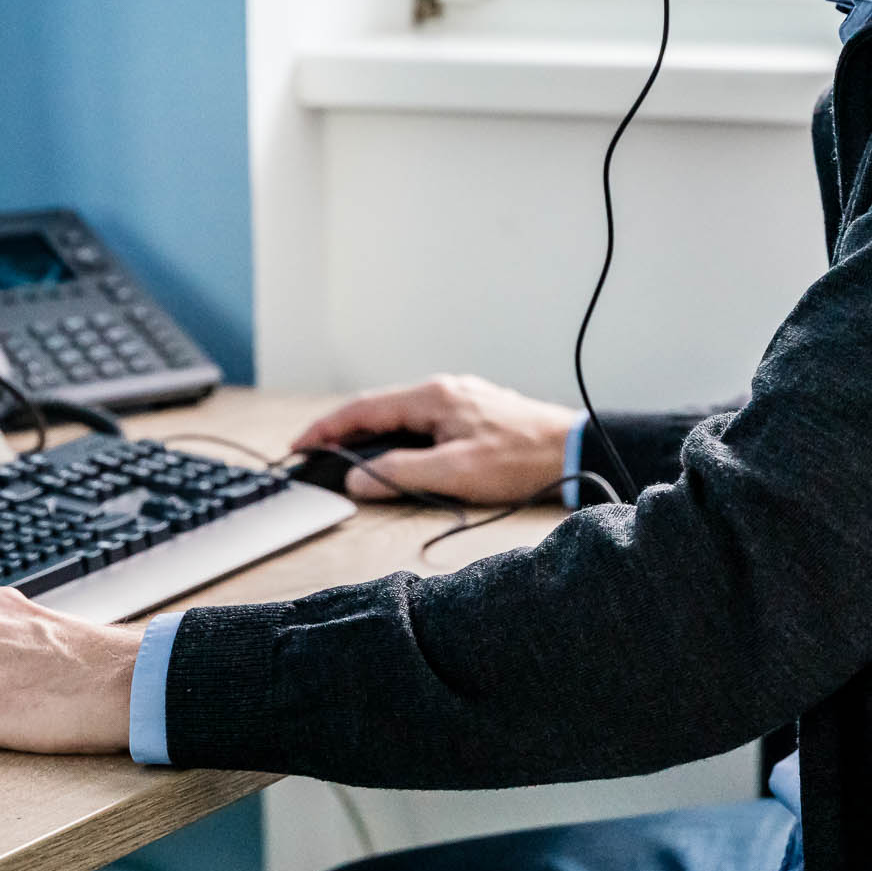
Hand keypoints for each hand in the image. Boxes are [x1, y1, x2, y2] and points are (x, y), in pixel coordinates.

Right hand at [291, 374, 579, 504]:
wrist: (572, 449)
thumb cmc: (519, 460)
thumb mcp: (454, 473)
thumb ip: (400, 474)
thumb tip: (356, 479)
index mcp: (433, 397)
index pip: (364, 409)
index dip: (326, 428)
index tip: (299, 446)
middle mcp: (443, 391)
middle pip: (378, 408)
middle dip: (342, 431)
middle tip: (313, 454)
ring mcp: (459, 399)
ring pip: (400, 415)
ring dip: (370, 435)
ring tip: (345, 458)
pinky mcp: (473, 413)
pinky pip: (421, 422)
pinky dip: (397, 437)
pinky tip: (395, 455)